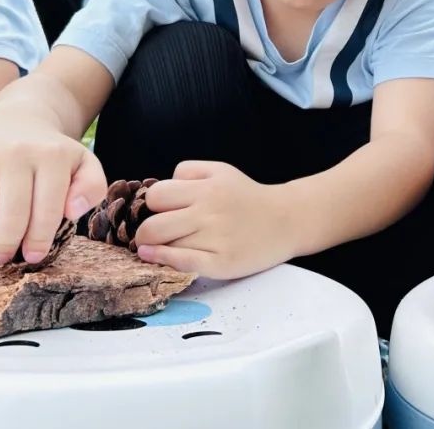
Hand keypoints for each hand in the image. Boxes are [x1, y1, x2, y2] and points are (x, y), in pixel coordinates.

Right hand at [0, 128, 106, 263]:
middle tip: (6, 257)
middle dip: (8, 246)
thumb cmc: (52, 157)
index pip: (47, 210)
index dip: (39, 240)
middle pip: (10, 217)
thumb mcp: (83, 166)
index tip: (34, 257)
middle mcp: (16, 150)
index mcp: (52, 156)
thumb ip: (91, 188)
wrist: (19, 123)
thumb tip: (72, 211)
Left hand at [134, 161, 296, 278]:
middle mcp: (210, 211)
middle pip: (152, 226)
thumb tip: (157, 193)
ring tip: (165, 246)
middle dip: (145, 233)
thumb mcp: (221, 171)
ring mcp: (216, 238)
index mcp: (208, 187)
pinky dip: (163, 261)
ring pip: (165, 246)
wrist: (287, 220)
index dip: (154, 205)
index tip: (163, 212)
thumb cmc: (247, 197)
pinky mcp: (222, 262)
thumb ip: (188, 172)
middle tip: (154, 236)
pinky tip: (154, 258)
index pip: (157, 195)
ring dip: (158, 249)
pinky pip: (181, 263)